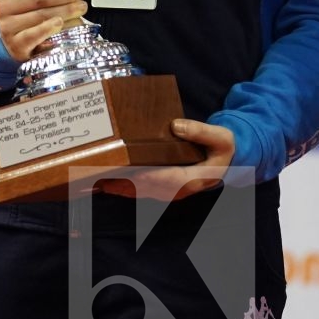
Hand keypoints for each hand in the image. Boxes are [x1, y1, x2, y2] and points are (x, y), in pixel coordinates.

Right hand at [0, 0, 98, 61]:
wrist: (14, 42)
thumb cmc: (29, 12)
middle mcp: (4, 6)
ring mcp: (8, 27)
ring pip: (40, 15)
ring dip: (65, 10)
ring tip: (81, 7)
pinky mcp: (16, 45)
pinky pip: (33, 35)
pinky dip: (48, 28)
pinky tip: (60, 22)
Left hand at [99, 119, 236, 201]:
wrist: (225, 164)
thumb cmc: (222, 151)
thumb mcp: (221, 138)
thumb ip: (201, 132)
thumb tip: (176, 125)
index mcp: (192, 179)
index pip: (166, 179)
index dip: (147, 175)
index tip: (129, 169)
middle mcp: (176, 190)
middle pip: (144, 187)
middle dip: (121, 181)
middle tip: (98, 173)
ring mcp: (167, 192)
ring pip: (136, 192)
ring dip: (115, 186)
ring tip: (93, 178)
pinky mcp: (160, 189)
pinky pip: (136, 191)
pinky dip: (120, 187)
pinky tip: (103, 181)